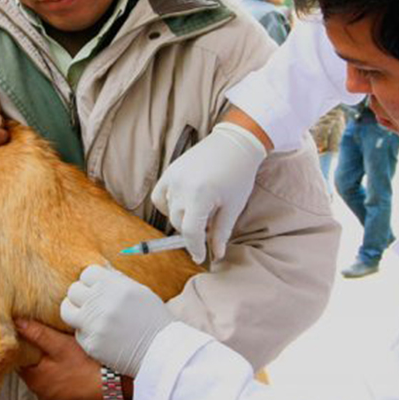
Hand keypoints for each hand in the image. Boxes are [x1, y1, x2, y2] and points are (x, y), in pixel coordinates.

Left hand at [14, 319, 102, 399]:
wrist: (113, 389)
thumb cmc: (85, 366)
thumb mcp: (60, 345)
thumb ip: (38, 334)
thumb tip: (17, 323)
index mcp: (34, 380)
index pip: (20, 360)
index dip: (26, 346)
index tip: (34, 335)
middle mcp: (41, 394)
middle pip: (33, 369)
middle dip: (40, 356)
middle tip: (52, 340)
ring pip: (46, 377)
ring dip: (51, 366)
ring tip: (64, 352)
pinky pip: (58, 385)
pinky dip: (62, 376)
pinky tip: (73, 367)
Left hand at [60, 265, 174, 376]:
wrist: (162, 350)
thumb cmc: (154, 319)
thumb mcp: (139, 291)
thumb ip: (116, 281)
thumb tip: (100, 272)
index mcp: (114, 286)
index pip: (87, 273)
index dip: (91, 280)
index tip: (95, 287)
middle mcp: (101, 303)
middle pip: (74, 290)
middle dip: (81, 294)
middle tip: (89, 301)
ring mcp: (93, 324)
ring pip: (67, 311)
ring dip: (74, 310)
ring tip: (84, 314)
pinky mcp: (90, 344)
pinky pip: (78, 333)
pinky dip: (86, 332)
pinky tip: (101, 334)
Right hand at [151, 119, 266, 262]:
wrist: (235, 143)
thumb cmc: (239, 174)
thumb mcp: (233, 207)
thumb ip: (221, 232)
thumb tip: (216, 255)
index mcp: (200, 196)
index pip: (190, 232)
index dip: (196, 248)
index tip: (200, 257)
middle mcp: (182, 187)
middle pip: (179, 223)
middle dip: (192, 232)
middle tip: (208, 229)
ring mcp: (173, 177)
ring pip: (169, 211)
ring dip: (182, 218)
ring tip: (201, 212)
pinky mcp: (170, 171)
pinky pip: (159, 196)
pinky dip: (168, 205)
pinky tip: (183, 205)